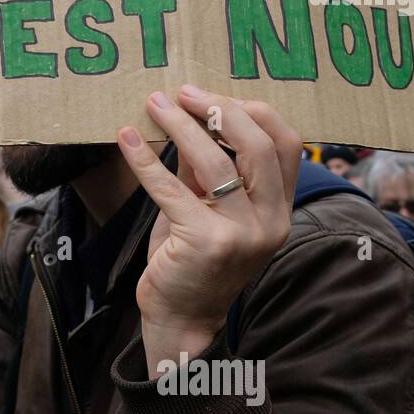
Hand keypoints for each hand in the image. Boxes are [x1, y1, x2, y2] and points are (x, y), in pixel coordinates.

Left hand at [116, 85, 301, 373]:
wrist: (182, 320)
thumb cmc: (194, 261)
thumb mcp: (209, 211)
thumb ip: (206, 172)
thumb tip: (187, 118)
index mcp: (281, 210)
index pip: (286, 143)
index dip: (253, 111)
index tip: (215, 95)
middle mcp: (270, 221)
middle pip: (257, 144)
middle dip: (219, 109)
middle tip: (183, 93)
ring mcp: (241, 234)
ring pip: (215, 161)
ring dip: (180, 126)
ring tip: (153, 104)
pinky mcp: (204, 243)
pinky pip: (171, 188)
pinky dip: (146, 159)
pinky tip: (126, 138)